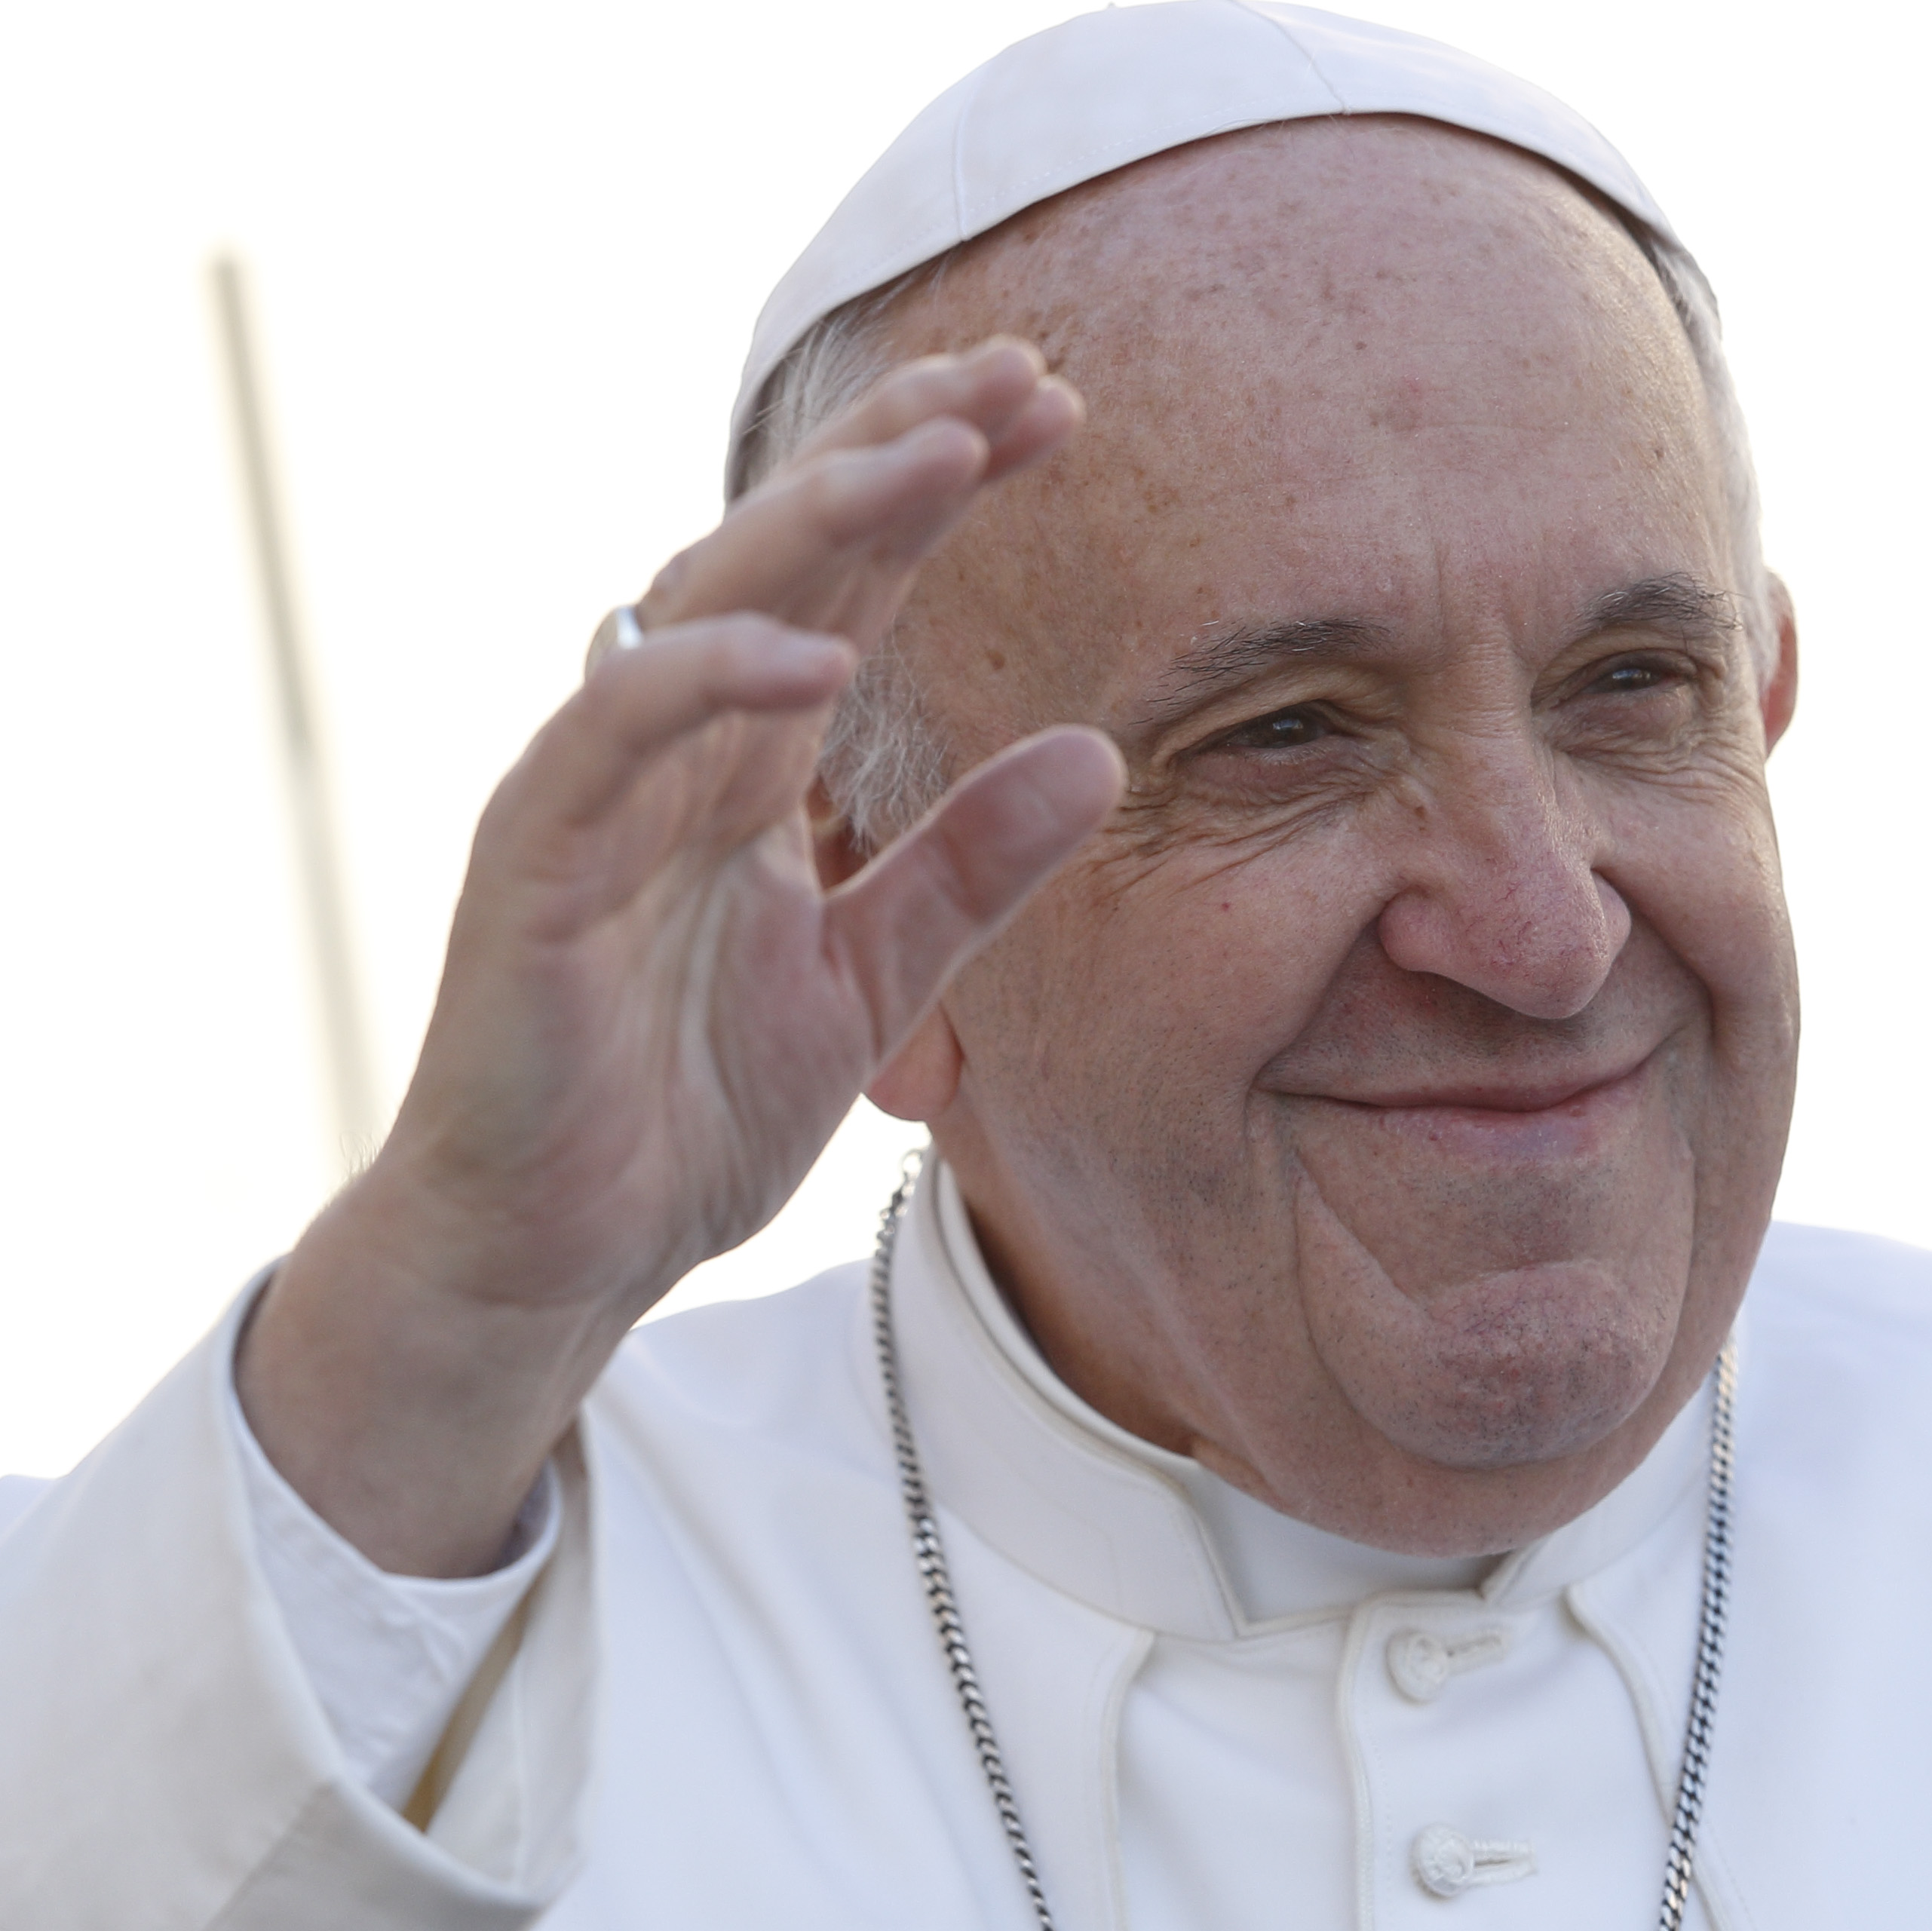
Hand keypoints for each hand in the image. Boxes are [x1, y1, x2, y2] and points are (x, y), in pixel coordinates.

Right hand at [239, 343, 1121, 1574]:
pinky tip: (814, 651)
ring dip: (820, 523)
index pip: (855, 582)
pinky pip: (611, 743)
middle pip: (787, 555)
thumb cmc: (684, 1111)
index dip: (940, 485)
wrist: (558, 1257)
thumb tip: (1102, 753)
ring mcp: (593, 798)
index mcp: (747, 765)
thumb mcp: (875, 977)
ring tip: (944, 454)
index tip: (1054, 411)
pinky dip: (704, 684)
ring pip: (701, 610)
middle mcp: (670, 752)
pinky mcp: (532, 871)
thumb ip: (970, 867)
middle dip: (899, 455)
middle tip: (1023, 375)